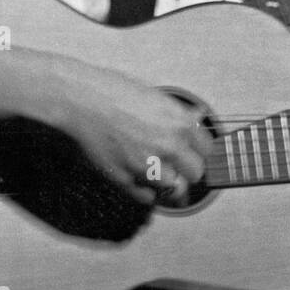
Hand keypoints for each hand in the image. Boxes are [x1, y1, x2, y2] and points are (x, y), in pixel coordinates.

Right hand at [47, 61, 212, 204]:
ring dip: (166, 182)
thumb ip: (179, 115)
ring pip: (172, 188)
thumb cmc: (115, 91)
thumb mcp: (156, 97)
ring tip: (155, 170)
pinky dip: (146, 192)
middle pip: (196, 173)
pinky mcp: (125, 178)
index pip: (208, 150)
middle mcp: (169, 145)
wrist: (81, 99)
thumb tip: (198, 119)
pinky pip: (147, 197)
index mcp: (180, 122)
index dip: (199, 152)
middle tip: (176, 165)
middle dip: (187, 170)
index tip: (192, 153)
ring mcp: (147, 164)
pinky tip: (141, 179)